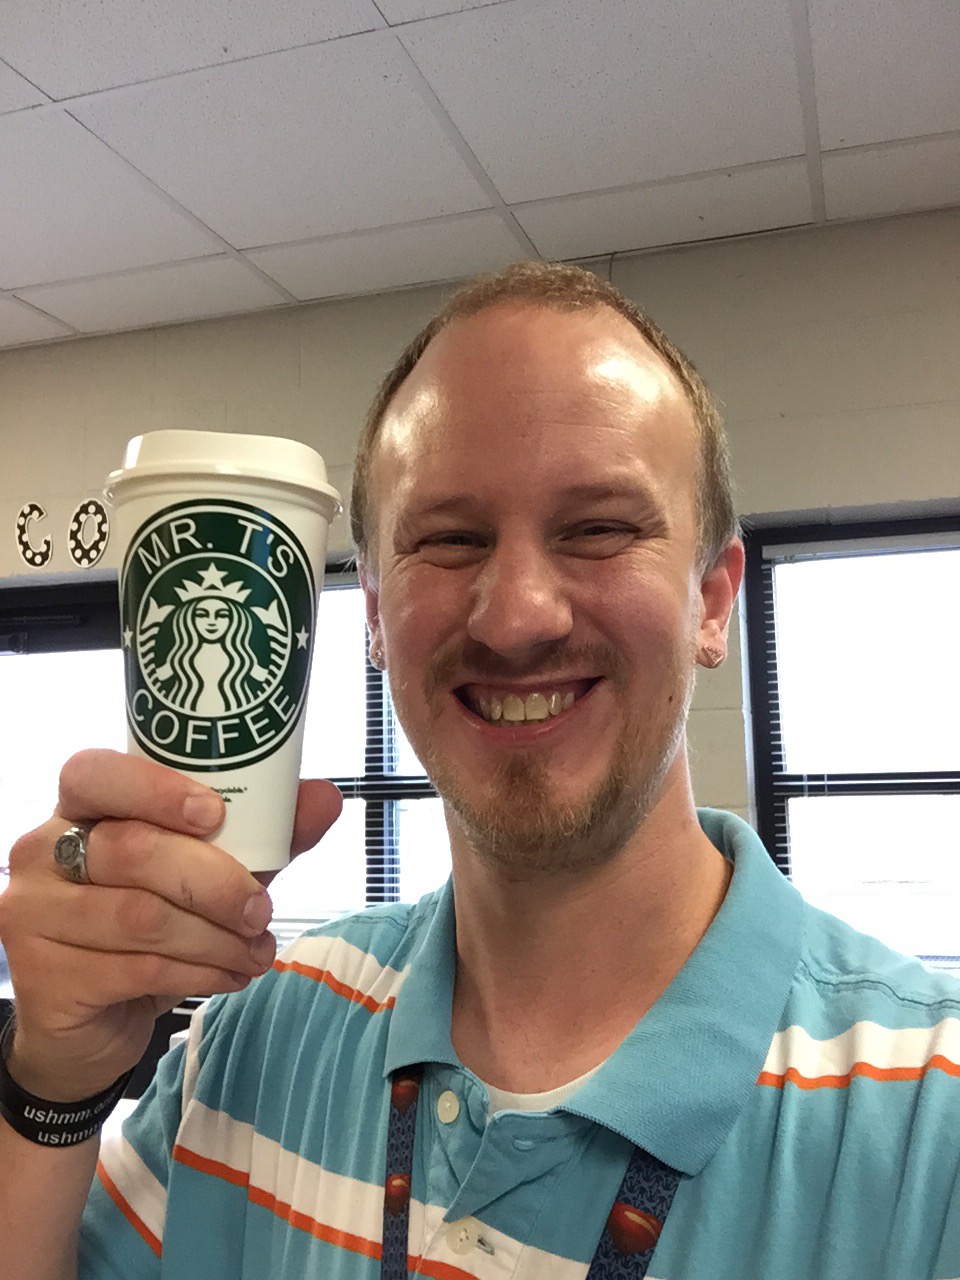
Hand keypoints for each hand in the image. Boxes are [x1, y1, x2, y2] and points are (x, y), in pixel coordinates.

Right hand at [0, 749, 341, 1101]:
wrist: (92, 1020)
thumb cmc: (151, 925)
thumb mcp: (210, 873)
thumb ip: (262, 834)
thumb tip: (326, 797)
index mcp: (80, 808)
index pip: (95, 773)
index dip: (156, 789)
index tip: (216, 814)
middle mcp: (42, 851)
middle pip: (133, 850)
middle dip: (216, 882)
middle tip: (262, 912)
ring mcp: (33, 914)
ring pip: (140, 917)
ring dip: (215, 938)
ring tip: (255, 952)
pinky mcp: (42, 978)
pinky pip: (135, 968)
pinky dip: (198, 973)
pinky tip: (229, 976)